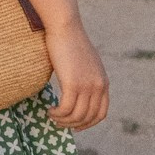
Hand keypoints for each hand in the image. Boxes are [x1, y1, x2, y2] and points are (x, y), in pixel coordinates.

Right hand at [41, 11, 108, 129]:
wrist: (66, 28)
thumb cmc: (71, 42)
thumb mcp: (86, 63)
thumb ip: (87, 77)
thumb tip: (79, 91)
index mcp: (103, 82)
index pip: (101, 113)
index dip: (88, 124)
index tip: (76, 126)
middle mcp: (98, 86)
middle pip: (88, 117)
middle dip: (73, 124)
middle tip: (59, 122)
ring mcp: (87, 86)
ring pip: (76, 116)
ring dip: (63, 120)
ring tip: (52, 116)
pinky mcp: (72, 85)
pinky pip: (65, 109)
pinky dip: (57, 114)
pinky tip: (50, 110)